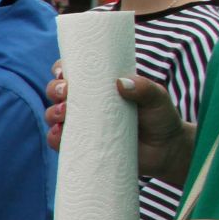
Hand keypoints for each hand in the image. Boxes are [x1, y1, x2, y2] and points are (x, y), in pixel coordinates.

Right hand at [45, 66, 189, 181]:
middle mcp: (85, 103)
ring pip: (53, 115)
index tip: (64, 72)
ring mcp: (81, 125)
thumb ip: (144, 88)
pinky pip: (58, 141)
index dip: (61, 69)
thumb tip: (121, 82)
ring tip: (65, 114)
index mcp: (99, 86)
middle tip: (66, 92)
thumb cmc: (160, 118)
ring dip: (53, 112)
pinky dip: (55, 137)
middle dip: (54, 90)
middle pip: (56, 92)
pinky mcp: (80, 145)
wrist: (165, 150)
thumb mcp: (158, 98)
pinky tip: (60, 134)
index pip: (73, 73)